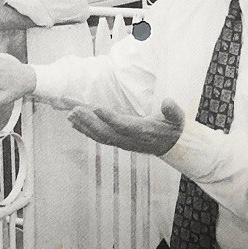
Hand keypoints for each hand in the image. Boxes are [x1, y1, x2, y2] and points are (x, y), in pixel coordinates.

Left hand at [67, 98, 184, 155]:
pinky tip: (74, 123)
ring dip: (83, 125)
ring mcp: (122, 142)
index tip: (97, 108)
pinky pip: (98, 137)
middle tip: (74, 109)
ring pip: (99, 135)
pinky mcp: (117, 142)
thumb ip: (173, 111)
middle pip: (106, 131)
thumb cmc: (172, 128)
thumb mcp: (177, 119)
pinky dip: (85, 130)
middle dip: (89, 121)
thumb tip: (168, 102)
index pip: (123, 125)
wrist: (171, 146)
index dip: (110, 117)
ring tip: (69, 114)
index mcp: (143, 131)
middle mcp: (129, 139)